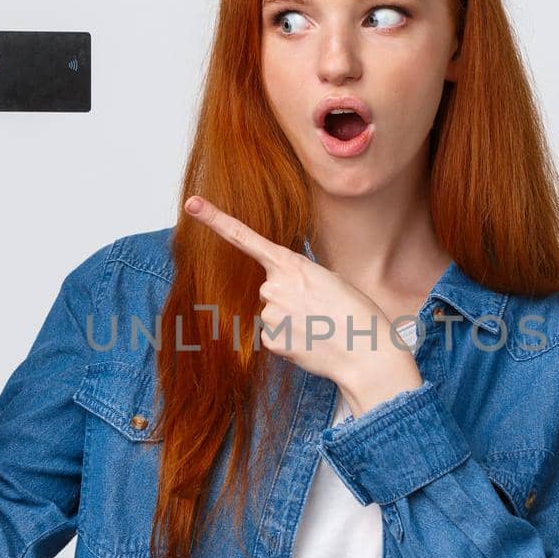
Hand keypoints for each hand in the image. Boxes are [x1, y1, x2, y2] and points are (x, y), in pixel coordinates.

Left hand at [184, 194, 423, 415]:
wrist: (366, 352)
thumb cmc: (356, 314)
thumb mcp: (328, 281)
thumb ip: (297, 280)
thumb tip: (276, 300)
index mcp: (291, 264)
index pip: (245, 238)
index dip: (216, 220)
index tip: (192, 205)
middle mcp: (273, 286)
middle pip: (269, 289)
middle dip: (289, 300)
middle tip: (321, 310)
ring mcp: (269, 314)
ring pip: (272, 314)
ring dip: (292, 321)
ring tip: (320, 327)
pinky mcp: (269, 340)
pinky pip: (273, 336)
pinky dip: (290, 340)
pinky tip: (312, 342)